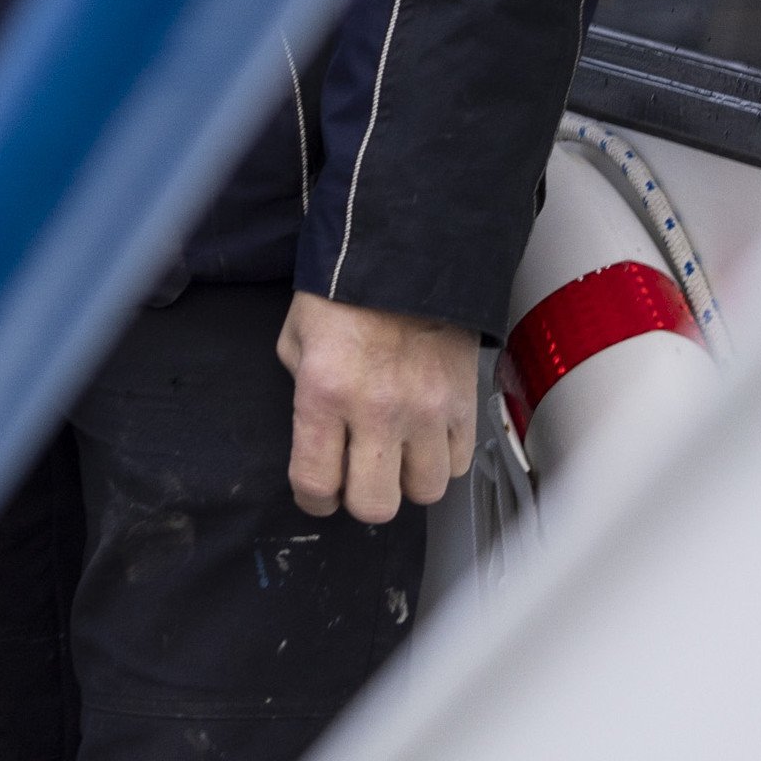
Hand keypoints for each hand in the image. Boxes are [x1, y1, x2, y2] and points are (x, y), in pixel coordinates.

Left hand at [276, 293, 478, 522]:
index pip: (316, 481)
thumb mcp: (297, 338)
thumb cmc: (344, 292)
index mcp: (325, 392)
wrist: (405, 255)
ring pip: (424, 492)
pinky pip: (459, 463)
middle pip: (376, 505)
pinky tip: (424, 438)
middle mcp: (378, 410)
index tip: (316, 495)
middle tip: (356, 478)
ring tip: (394, 457)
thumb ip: (303, 391)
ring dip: (406, 481)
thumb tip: (316, 434)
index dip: (312, 499)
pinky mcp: (463, 405)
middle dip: (360, 498)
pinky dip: (441, 460)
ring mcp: (427, 411)